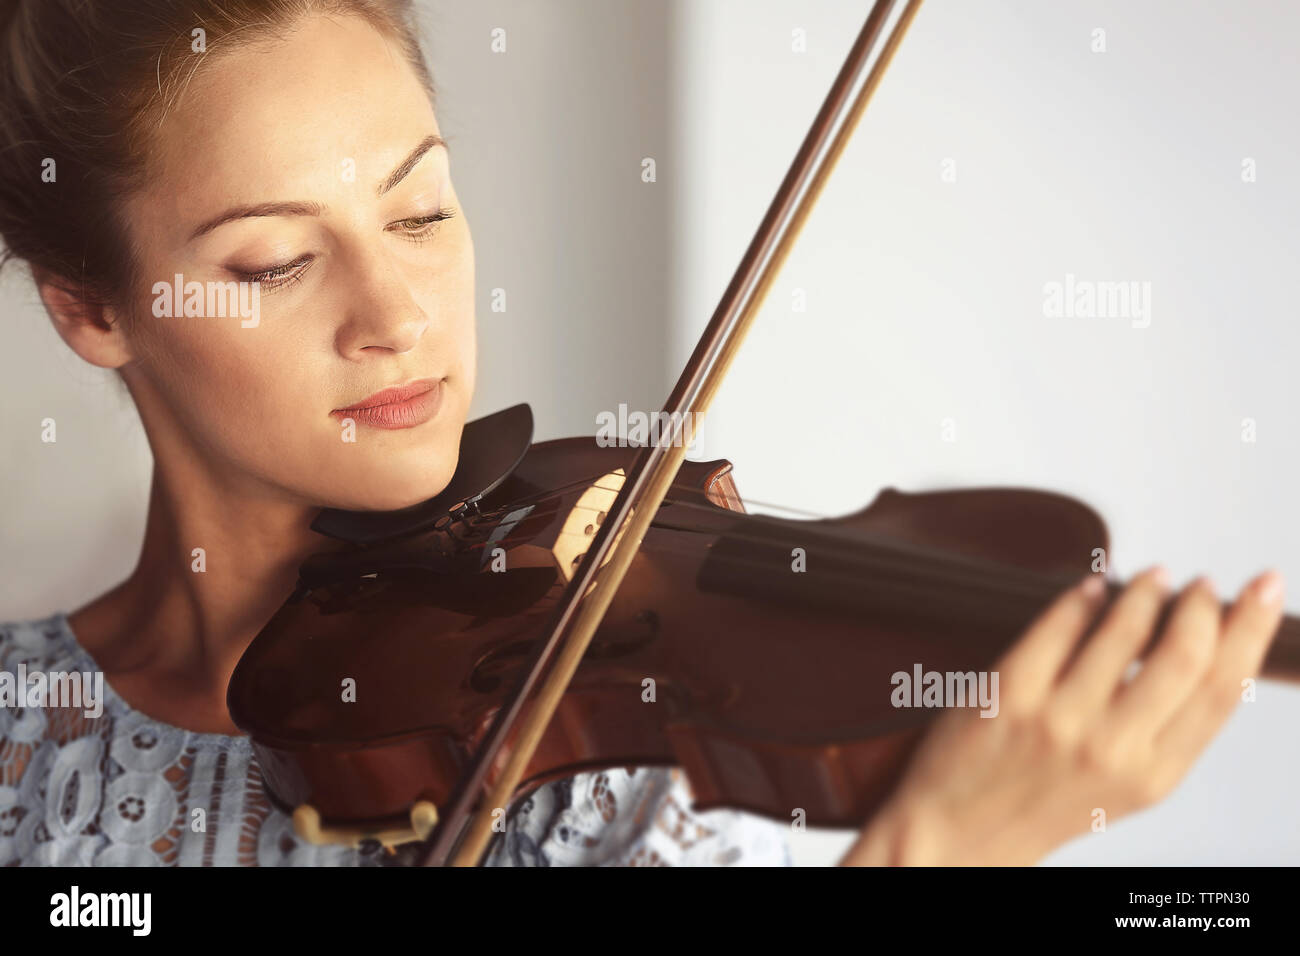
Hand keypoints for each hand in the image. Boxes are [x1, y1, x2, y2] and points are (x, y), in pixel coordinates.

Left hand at [840, 566, 1284, 864]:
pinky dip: (1083, 596)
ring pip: (1123, 631)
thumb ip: (1164, 727)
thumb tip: (1207, 648)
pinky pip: (1057, 625)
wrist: (962, 832)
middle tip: (1205, 584)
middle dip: (1205, 606)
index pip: (1222, 690)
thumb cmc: (1044, 801)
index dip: (1251, 631)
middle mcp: (1111, 749)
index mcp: (1152, 774)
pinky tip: (1092, 586)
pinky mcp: (1008, 693)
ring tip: (1154, 577)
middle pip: (1184, 656)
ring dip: (1146, 592)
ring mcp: (1058, 719)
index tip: (1264, 591)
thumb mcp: (1125, 783)